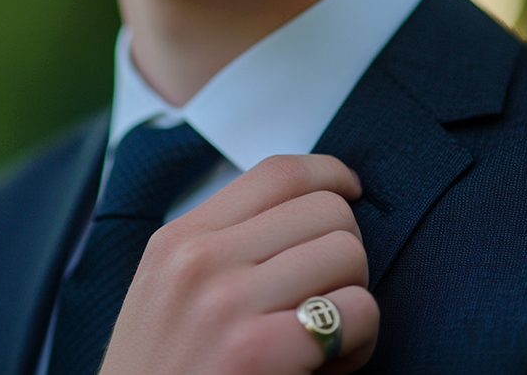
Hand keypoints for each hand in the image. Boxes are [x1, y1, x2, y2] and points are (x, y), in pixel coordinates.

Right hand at [98, 154, 378, 374]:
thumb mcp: (167, 294)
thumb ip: (223, 248)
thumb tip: (305, 210)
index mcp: (179, 239)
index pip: (277, 172)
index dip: (331, 174)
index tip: (351, 190)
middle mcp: (199, 259)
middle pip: (326, 210)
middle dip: (345, 254)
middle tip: (325, 298)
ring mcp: (225, 303)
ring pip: (348, 255)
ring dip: (354, 300)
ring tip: (325, 339)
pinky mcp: (255, 351)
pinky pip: (356, 313)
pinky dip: (359, 343)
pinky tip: (327, 368)